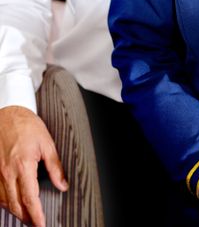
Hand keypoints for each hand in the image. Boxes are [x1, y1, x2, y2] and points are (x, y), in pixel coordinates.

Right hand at [0, 106, 67, 226]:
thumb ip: (55, 166)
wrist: (7, 113)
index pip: (29, 198)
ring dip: (16, 212)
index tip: (42, 224)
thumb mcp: (46, 143)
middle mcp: (8, 172)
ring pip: (4, 202)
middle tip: (37, 223)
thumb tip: (62, 185)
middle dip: (26, 218)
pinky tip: (14, 203)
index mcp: (23, 165)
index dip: (36, 215)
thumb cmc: (27, 125)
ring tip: (27, 216)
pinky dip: (6, 202)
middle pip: (15, 205)